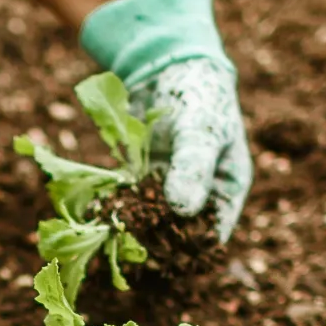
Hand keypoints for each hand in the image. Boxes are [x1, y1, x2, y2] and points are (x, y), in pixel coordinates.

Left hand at [75, 0, 253, 244]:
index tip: (165, 262)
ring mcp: (169, 189)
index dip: (191, 253)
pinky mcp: (143, 179)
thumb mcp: (200, 130)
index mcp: (227, 189)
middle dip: (155, 246)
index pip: (213, 234)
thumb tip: (182, 210)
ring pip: (152, 222)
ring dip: (132, 232)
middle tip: (129, 257)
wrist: (169, 63)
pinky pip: (130, 202)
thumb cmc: (198, 95)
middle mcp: (199, 195)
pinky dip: (116, 210)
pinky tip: (98, 218)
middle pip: (179, 234)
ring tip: (110, 243)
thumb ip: (192, 168)